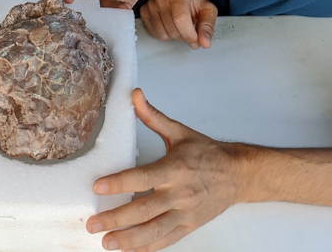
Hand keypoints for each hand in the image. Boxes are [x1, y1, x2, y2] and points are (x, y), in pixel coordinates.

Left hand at [87, 89, 238, 251]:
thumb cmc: (207, 154)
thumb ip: (153, 116)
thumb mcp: (179, 132)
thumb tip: (135, 95)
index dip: (119, 183)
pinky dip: (147, 248)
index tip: (98, 187)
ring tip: (106, 243)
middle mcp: (179, 193)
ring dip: (128, 239)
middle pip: (143, 210)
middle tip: (93, 223)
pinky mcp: (189, 226)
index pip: (142, 178)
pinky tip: (129, 250)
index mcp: (175, 169)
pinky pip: (166, 240)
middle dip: (115, 218)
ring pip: (153, 231)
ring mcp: (185, 213)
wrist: (238, 174)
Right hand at [139, 0, 216, 48]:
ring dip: (173, 37)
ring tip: (179, 28)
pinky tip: (169, 27)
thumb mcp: (207, 10)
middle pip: (172, 30)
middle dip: (183, 37)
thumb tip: (205, 43)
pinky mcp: (143, 12)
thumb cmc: (192, 3)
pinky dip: (163, 35)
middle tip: (189, 33)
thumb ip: (208, 26)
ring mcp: (150, 4)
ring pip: (162, 34)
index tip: (196, 42)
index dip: (189, 35)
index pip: (181, 19)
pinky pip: (153, 34)